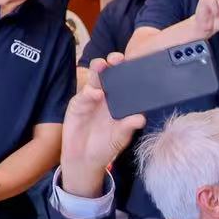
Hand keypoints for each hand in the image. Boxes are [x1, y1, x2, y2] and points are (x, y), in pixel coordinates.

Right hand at [60, 54, 146, 195]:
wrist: (84, 159)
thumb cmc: (105, 146)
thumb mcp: (120, 138)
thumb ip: (128, 126)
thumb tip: (141, 119)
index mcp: (118, 101)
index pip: (124, 81)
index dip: (127, 71)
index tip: (134, 63)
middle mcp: (105, 96)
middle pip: (108, 74)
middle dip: (112, 63)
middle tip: (117, 59)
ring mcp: (91, 98)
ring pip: (95, 79)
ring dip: (98, 69)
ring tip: (103, 65)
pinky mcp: (77, 104)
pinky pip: (83, 94)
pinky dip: (89, 92)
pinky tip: (96, 94)